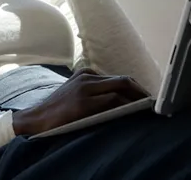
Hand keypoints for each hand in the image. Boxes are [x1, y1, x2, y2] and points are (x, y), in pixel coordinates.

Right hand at [11, 68, 149, 135]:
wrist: (35, 118)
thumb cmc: (57, 110)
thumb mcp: (75, 93)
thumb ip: (94, 91)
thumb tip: (122, 100)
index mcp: (86, 73)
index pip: (118, 78)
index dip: (136, 88)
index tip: (148, 97)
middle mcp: (87, 77)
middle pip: (123, 80)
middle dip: (141, 91)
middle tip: (155, 103)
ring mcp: (85, 88)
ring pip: (120, 89)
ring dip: (137, 99)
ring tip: (148, 108)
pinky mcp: (82, 103)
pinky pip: (111, 102)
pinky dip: (125, 106)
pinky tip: (134, 112)